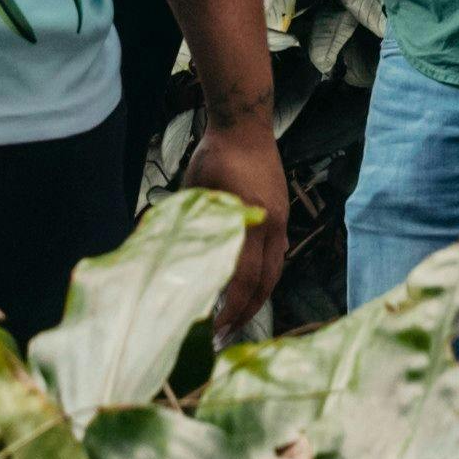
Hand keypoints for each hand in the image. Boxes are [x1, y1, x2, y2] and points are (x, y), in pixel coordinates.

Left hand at [182, 107, 292, 328]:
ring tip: (240, 314)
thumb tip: (176, 262)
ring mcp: (281, 220)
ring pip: (276, 270)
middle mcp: (271, 225)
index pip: (243, 279)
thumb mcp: (195, 193)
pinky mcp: (282, 214)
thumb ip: (194, 226)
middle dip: (248, 311)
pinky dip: (266, 274)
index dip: (230, 308)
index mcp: (249, 221)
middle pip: (266, 282)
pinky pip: (278, 254)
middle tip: (228, 332)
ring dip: (259, 295)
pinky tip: (251, 284)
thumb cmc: (215, 155)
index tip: (214, 326)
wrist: (246, 127)